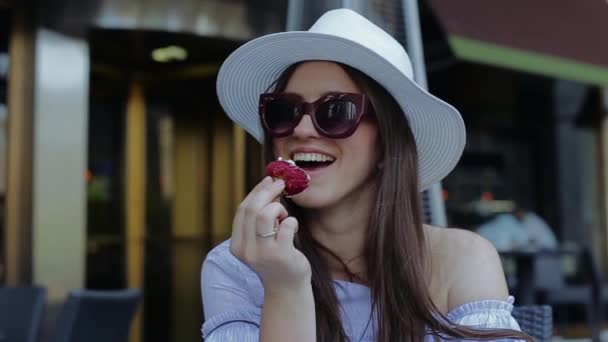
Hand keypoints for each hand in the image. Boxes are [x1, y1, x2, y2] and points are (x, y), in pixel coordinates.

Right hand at [230, 176, 311, 294]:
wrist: (287, 287)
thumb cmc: (276, 258)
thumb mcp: (261, 239)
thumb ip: (260, 217)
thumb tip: (269, 186)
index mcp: (237, 244)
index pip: (242, 210)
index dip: (256, 192)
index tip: (269, 181)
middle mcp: (246, 250)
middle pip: (252, 208)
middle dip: (268, 191)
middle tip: (281, 185)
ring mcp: (262, 253)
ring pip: (266, 214)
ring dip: (278, 209)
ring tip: (285, 217)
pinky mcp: (281, 255)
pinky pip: (288, 225)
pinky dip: (292, 221)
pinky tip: (293, 228)